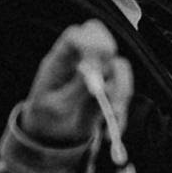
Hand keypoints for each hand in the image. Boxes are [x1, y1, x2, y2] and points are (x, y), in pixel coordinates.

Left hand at [21, 21, 128, 146]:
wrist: (52, 137)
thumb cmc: (47, 117)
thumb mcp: (55, 106)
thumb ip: (74, 88)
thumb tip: (93, 71)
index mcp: (60, 60)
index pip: (75, 36)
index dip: (90, 44)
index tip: (96, 67)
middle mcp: (81, 61)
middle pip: (101, 37)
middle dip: (109, 55)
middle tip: (107, 81)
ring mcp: (98, 74)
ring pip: (120, 66)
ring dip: (121, 90)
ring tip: (112, 113)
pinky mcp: (110, 91)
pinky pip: (125, 93)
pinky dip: (122, 113)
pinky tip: (110, 133)